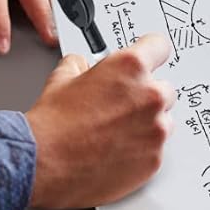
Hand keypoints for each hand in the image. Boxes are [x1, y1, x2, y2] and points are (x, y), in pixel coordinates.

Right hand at [26, 34, 175, 208]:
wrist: (45, 163)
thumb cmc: (54, 124)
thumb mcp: (63, 76)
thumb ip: (82, 64)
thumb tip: (83, 65)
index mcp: (130, 67)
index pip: (160, 46)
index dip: (151, 52)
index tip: (150, 58)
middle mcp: (149, 96)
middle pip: (164, 88)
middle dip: (146, 95)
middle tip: (121, 106)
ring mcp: (155, 131)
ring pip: (163, 121)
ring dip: (147, 124)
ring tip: (116, 132)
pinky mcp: (154, 161)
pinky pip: (157, 149)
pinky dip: (142, 150)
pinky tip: (117, 150)